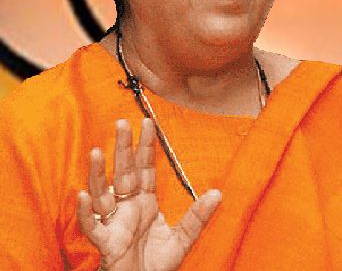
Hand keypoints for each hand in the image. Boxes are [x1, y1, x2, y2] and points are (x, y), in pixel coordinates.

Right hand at [77, 119, 221, 270]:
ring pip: (103, 194)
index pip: (145, 168)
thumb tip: (218, 193)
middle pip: (124, 172)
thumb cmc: (157, 263)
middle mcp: (128, 207)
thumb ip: (198, 217)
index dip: (146, 146)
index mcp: (145, 202)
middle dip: (123, 149)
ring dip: (98, 173)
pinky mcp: (106, 242)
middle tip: (121, 123)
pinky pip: (93, 226)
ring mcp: (115, 223)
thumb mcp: (184, 238)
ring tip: (97, 152)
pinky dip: (86, 212)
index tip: (147, 123)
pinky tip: (84, 196)